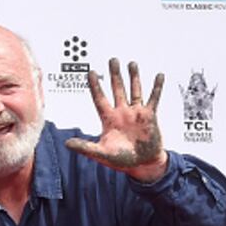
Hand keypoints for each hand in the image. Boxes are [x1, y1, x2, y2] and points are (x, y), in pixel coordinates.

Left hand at [65, 59, 167, 182]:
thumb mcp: (102, 154)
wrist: (143, 165)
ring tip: (131, 63)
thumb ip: (85, 147)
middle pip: (117, 89)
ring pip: (134, 90)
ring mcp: (136, 113)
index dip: (95, 86)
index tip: (91, 72)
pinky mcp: (150, 116)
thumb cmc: (122, 160)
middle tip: (113, 60)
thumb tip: (67, 144)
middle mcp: (122, 113)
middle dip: (115, 75)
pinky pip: (153, 98)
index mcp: (109, 120)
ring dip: (133, 77)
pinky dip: (157, 87)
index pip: (100, 99)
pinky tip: (159, 75)